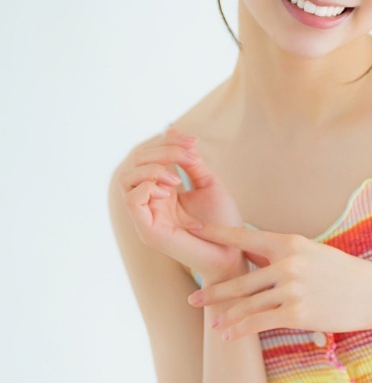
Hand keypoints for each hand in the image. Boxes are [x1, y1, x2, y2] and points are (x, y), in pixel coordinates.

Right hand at [117, 127, 248, 277]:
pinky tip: (169, 191)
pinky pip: (131, 200)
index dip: (167, 141)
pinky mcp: (147, 231)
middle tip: (190, 155)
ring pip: (127, 178)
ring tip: (177, 178)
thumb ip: (190, 160)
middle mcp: (149, 201)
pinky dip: (147, 187)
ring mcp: (146, 216)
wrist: (233, 253)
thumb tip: (173, 129)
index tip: (194, 141)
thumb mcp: (208, 182)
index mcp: (161, 188)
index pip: (149, 155)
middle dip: (162, 151)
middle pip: (136, 162)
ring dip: (153, 169)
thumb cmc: (223, 222)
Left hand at [183, 220, 371, 338]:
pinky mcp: (298, 313)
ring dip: (225, 315)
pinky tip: (228, 335)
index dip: (215, 235)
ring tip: (209, 322)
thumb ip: (286, 254)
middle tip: (192, 298)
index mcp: (290, 242)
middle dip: (214, 290)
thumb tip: (258, 256)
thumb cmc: (348, 275)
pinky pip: (261, 322)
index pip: (243, 237)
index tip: (192, 231)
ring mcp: (291, 289)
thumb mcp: (316, 253)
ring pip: (247, 304)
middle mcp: (287, 263)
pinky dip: (241, 330)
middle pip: (240, 278)